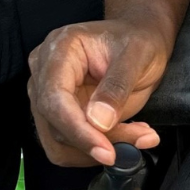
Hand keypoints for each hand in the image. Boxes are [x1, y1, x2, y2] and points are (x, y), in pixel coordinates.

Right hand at [27, 20, 164, 166]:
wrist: (143, 38)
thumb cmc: (139, 38)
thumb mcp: (137, 55)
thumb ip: (117, 87)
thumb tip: (98, 122)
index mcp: (61, 48)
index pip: (54, 99)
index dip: (78, 130)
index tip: (106, 150)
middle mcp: (46, 71)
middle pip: (55, 125)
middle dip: (95, 141)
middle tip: (136, 139)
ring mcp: (49, 94)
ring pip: (60, 143)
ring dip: (97, 150)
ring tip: (135, 135)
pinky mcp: (60, 114)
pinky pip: (70, 146)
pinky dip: (96, 149)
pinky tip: (124, 136)